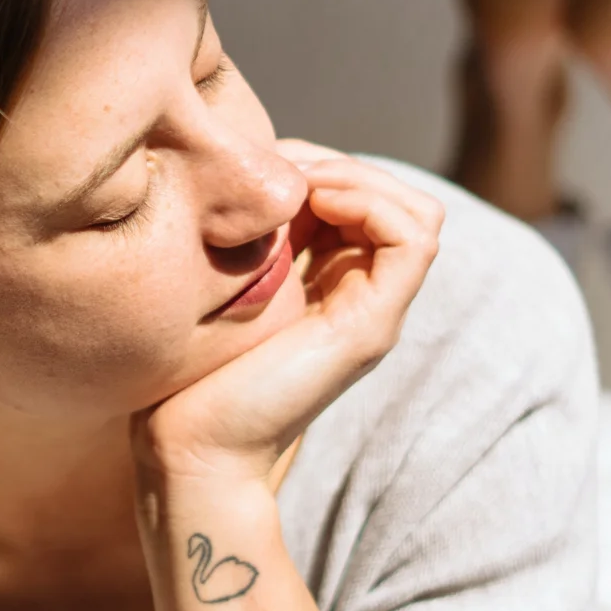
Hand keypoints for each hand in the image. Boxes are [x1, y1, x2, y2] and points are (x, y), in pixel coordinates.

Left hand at [136, 147, 442, 485]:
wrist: (193, 445)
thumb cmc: (192, 366)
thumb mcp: (225, 279)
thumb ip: (253, 236)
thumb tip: (253, 169)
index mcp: (333, 283)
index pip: (369, 196)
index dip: (324, 165)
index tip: (265, 167)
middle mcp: (363, 296)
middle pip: (401, 199)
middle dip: (343, 165)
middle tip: (281, 170)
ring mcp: (374, 313)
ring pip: (418, 213)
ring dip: (361, 179)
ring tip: (301, 186)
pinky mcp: (370, 327)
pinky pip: (412, 240)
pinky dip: (370, 203)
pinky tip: (314, 204)